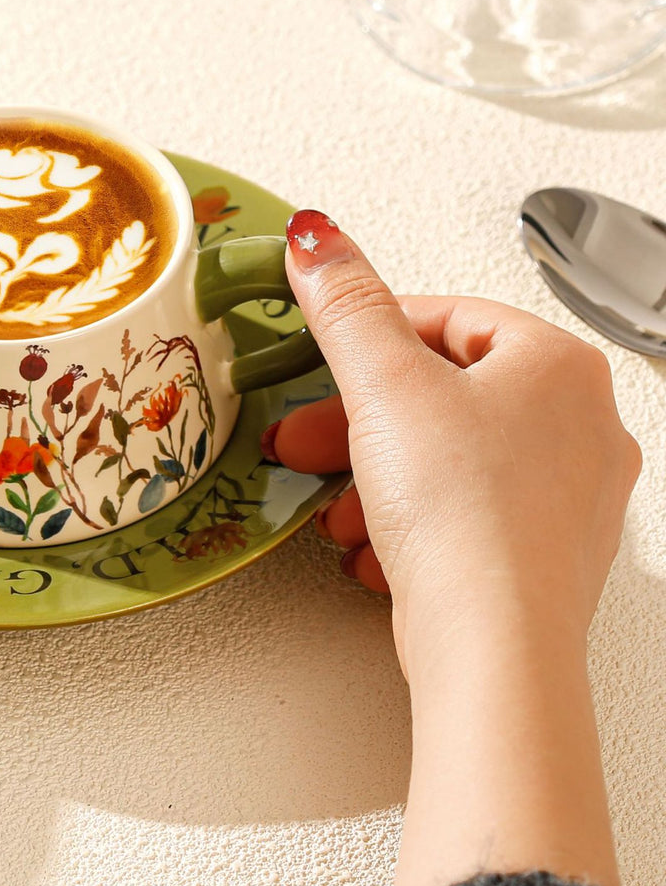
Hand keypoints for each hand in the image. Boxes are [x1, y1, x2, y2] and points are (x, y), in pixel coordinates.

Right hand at [271, 210, 639, 669]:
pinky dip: (407, 523)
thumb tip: (318, 238)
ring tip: (332, 508)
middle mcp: (580, 426)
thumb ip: (346, 302)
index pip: (451, 318)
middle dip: (357, 421)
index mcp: (559, 367)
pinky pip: (461, 515)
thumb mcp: (384, 383)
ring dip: (373, 477)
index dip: (373, 335)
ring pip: (446, 459)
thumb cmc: (462, 511)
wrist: (491, 647)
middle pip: (442, 396)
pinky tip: (371, 548)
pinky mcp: (543, 554)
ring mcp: (568, 495)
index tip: (326, 357)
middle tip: (304, 438)